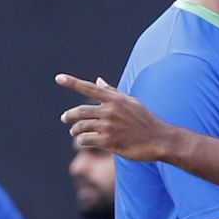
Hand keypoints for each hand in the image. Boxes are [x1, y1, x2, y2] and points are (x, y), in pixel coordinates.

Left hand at [57, 74, 174, 160]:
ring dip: (75, 130)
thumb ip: (112, 92)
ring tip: (75, 132)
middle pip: (80, 111)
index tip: (58, 77)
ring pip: (81, 127)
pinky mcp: (108, 141)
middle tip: (65, 118)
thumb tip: (98, 80)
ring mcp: (109, 126)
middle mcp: (110, 111)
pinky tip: (84, 141)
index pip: (90, 88)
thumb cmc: (146, 121)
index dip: (72, 82)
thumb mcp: (131, 103)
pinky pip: (86, 140)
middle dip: (69, 116)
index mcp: (115, 99)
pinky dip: (82, 140)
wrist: (160, 139)